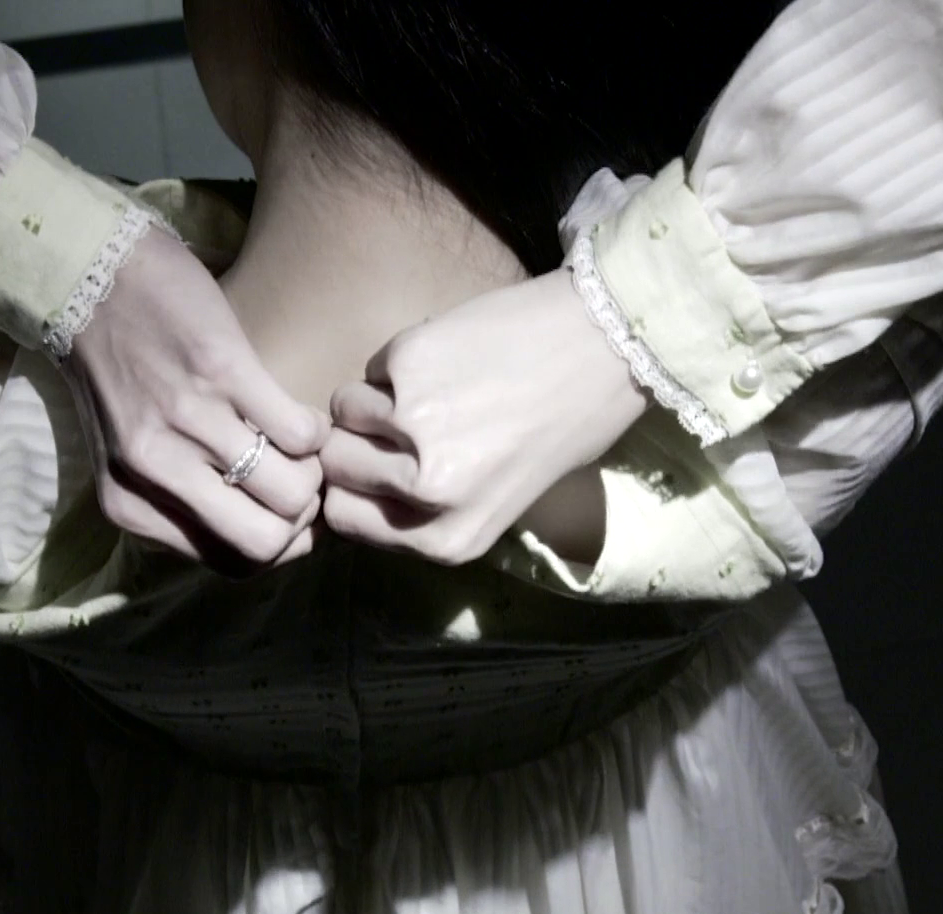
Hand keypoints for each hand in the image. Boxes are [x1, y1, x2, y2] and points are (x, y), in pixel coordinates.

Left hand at [61, 226, 327, 571]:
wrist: (88, 275)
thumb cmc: (116, 366)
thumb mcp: (127, 453)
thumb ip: (176, 497)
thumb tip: (262, 530)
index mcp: (130, 503)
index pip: (234, 564)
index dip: (279, 543)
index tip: (288, 511)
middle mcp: (154, 471)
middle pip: (266, 542)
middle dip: (301, 517)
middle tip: (299, 479)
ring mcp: (188, 421)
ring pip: (291, 492)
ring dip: (312, 470)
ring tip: (299, 444)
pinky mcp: (222, 372)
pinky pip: (299, 433)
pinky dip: (314, 428)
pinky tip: (298, 411)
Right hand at [320, 269, 645, 564]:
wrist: (608, 345)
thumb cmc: (569, 426)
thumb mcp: (503, 500)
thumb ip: (433, 509)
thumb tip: (359, 489)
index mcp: (449, 538)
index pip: (343, 518)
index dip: (353, 487)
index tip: (374, 464)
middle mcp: (427, 492)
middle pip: (334, 466)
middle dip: (356, 441)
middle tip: (397, 421)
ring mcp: (413, 425)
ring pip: (341, 411)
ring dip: (372, 397)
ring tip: (425, 388)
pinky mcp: (409, 364)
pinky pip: (372, 365)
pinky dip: (398, 360)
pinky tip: (448, 358)